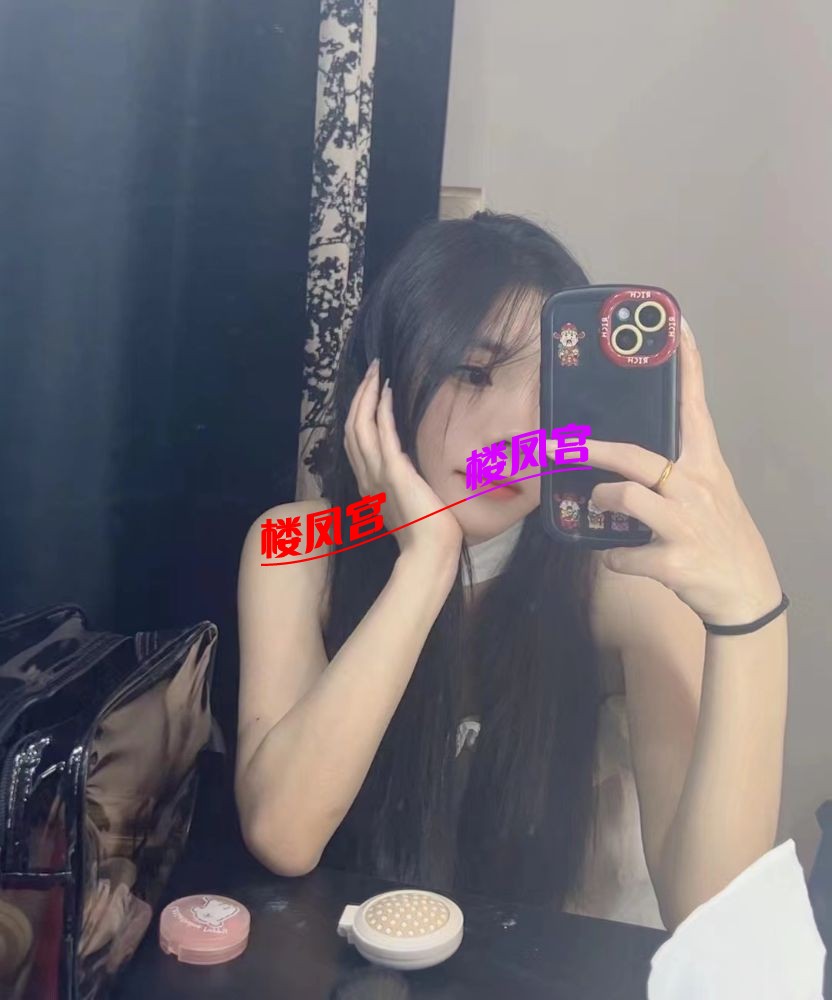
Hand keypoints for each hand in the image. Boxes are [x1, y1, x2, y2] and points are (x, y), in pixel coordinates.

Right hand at [344, 358, 462, 564]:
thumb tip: (405, 467)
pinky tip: (386, 391)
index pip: (355, 441)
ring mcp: (378, 474)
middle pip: (352, 427)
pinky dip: (382, 411)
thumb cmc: (424, 532)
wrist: (429, 551)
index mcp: (369, 484)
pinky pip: (383, 434)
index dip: (358, 413)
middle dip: (360, 396)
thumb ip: (401, 484)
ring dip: (367, 395)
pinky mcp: (394, 472)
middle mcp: (367, 476)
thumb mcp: (407, 503)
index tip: (368, 391)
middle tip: (371, 370)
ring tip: (376, 372)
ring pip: (361, 426)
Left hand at [546, 319, 781, 625]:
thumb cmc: (721, 538)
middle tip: (562, 444)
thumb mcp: (710, 494)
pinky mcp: (675, 561)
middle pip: (637, 455)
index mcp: (706, 466)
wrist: (747, 594)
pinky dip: (613, 558)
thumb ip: (676, 472)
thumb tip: (629, 458)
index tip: (676, 327)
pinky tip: (620, 558)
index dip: (687, 366)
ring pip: (626, 498)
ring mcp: (686, 525)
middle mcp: (697, 488)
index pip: (696, 408)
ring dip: (602, 500)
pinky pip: (622, 554)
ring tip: (597, 502)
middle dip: (593, 449)